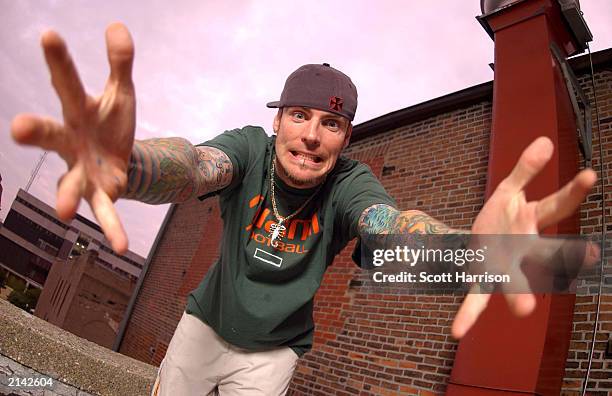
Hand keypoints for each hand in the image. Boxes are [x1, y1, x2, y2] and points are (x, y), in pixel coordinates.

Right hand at [11, 23, 134, 253]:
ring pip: (69, 183)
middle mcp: (71, 142)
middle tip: (17, 128)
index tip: (49, 34)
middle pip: (51, 134)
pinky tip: (122, 247)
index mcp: (77, 110)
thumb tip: (118, 26)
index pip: (67, 81)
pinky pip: (105, 213)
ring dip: (64, 195)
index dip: (58, 60)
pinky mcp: (101, 193)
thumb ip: (121, 63)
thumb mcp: (121, 92)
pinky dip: (112, 228)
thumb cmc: (112, 122)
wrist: (120, 157)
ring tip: (62, 210)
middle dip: (35, 132)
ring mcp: (82, 171)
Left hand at [451, 137, 597, 337]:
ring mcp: (505, 267)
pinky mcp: (482, 280)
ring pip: (514, 282)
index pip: (556, 205)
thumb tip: (545, 140)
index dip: (572, 190)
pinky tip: (457, 333)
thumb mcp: (509, 190)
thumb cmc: (501, 218)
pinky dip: (467, 315)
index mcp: (531, 222)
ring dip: (519, 294)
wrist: (479, 241)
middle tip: (587, 254)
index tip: (589, 175)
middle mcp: (524, 249)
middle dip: (563, 255)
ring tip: (525, 310)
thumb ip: (525, 170)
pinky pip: (475, 299)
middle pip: (545, 253)